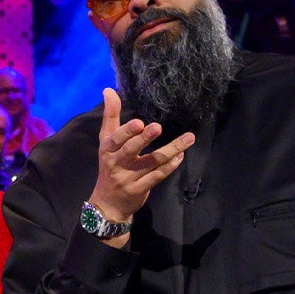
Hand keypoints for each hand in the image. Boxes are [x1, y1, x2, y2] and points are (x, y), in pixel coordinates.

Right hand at [88, 88, 195, 230]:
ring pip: (152, 162)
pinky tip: (181, 155)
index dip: (126, 132)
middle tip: (157, 127)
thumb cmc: (109, 166)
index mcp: (107, 150)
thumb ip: (110, 116)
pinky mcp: (140, 189)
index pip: (115, 140)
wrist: (107, 203)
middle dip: (143, 139)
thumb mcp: (106, 142)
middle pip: (131, 150)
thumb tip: (109, 90)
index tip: (139, 123)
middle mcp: (116, 164)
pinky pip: (158, 176)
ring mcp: (129, 178)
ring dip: (171, 150)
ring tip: (188, 138)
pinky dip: (171, 165)